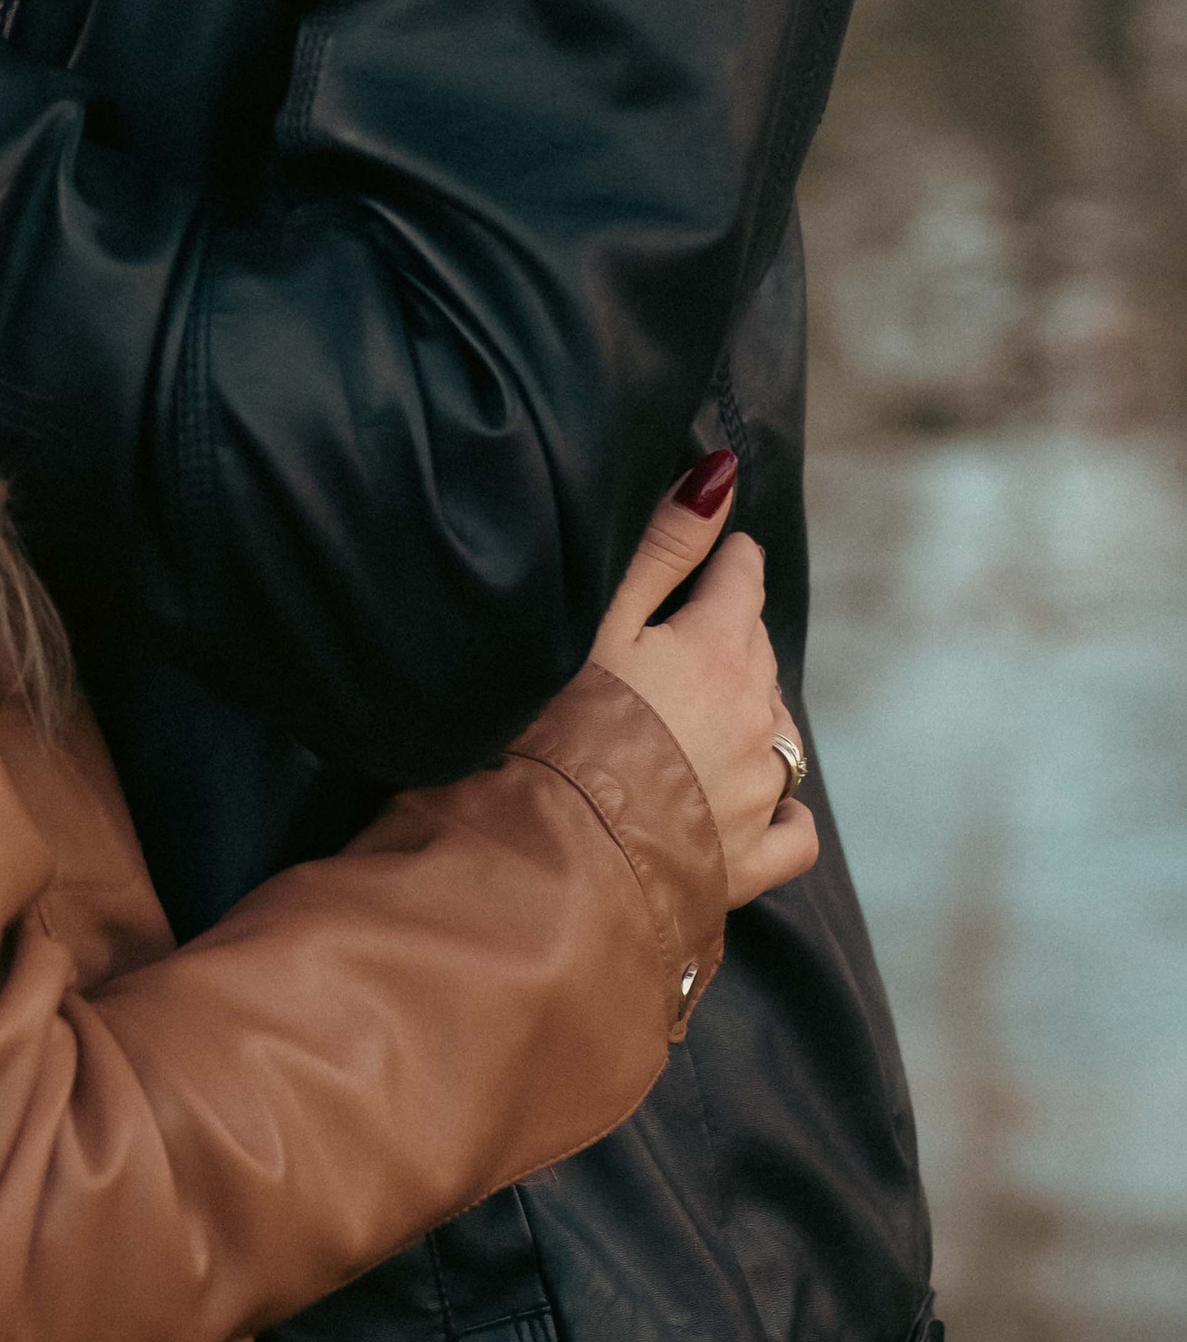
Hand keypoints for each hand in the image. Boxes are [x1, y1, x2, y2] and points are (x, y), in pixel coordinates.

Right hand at [587, 457, 817, 910]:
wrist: (548, 862)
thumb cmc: (555, 729)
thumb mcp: (599, 622)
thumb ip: (664, 548)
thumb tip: (721, 477)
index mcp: (718, 653)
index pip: (743, 582)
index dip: (728, 561)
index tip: (718, 555)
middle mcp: (755, 720)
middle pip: (759, 655)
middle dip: (734, 635)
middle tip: (686, 634)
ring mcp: (759, 796)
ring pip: (778, 733)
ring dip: (752, 713)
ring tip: (702, 715)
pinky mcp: (749, 863)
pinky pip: (793, 829)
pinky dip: (783, 810)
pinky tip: (760, 803)